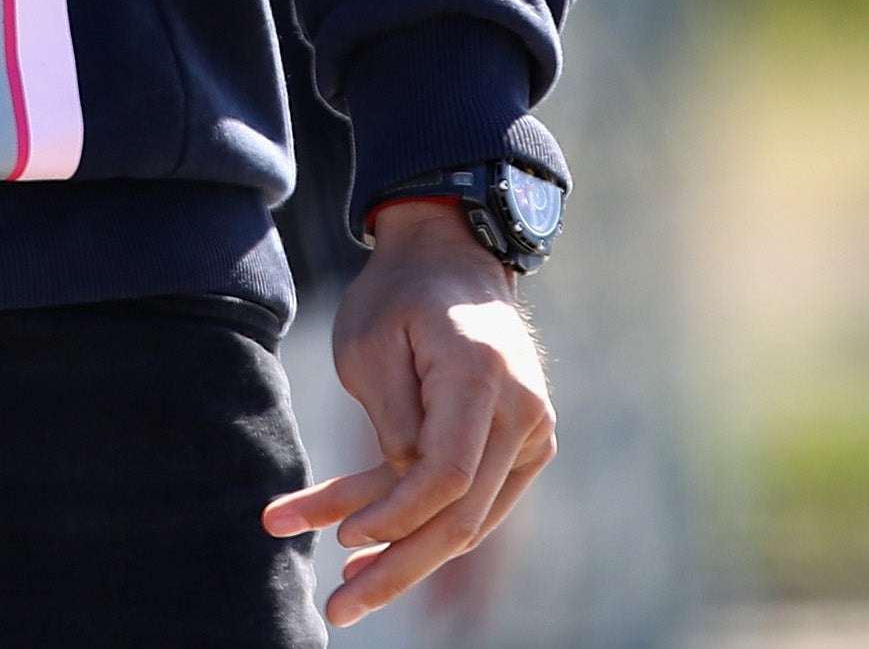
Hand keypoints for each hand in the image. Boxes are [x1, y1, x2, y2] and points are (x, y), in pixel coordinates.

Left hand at [263, 198, 559, 626]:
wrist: (454, 259)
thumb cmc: (400, 296)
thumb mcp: (374, 344)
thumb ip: (392, 420)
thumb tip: (399, 495)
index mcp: (483, 379)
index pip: (445, 475)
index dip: (394, 516)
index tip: (343, 541)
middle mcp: (522, 415)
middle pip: (462, 516)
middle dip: (397, 567)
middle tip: (337, 609)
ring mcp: (531, 435)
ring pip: (470, 521)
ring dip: (406, 559)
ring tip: (346, 594)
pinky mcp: (522, 448)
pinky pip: (475, 504)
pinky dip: (426, 530)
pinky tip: (377, 557)